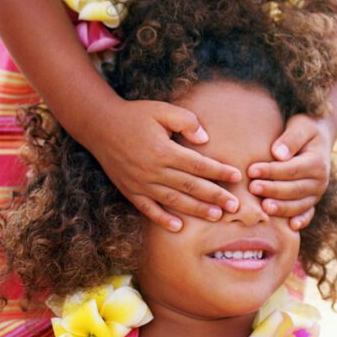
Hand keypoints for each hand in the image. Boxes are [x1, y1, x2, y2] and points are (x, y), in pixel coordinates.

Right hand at [90, 99, 241, 231]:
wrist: (100, 125)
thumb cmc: (135, 115)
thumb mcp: (162, 109)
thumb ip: (186, 121)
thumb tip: (205, 140)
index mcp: (163, 150)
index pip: (198, 164)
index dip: (219, 171)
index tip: (236, 177)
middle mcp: (153, 170)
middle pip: (190, 186)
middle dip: (214, 196)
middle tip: (235, 205)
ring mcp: (141, 183)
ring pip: (174, 201)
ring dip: (196, 210)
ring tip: (216, 216)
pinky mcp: (130, 190)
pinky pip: (148, 209)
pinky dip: (163, 219)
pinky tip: (178, 227)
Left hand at [247, 114, 331, 230]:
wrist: (319, 136)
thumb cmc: (304, 129)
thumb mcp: (300, 126)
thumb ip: (291, 139)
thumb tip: (278, 154)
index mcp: (317, 162)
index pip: (291, 169)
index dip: (271, 171)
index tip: (251, 170)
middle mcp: (320, 180)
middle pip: (294, 189)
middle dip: (272, 190)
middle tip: (252, 188)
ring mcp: (317, 193)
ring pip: (299, 204)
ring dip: (281, 208)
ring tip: (263, 207)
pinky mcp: (312, 200)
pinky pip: (308, 213)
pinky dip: (301, 221)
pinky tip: (291, 227)